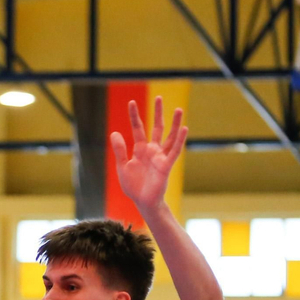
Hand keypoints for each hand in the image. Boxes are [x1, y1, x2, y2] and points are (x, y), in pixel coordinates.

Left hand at [109, 97, 185, 213]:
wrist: (142, 202)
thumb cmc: (133, 186)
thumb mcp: (122, 166)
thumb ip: (119, 150)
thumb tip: (115, 132)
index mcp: (141, 150)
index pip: (138, 128)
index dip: (134, 116)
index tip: (131, 102)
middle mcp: (152, 150)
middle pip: (157, 128)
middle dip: (158, 113)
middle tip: (160, 97)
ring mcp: (160, 157)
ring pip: (169, 137)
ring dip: (175, 124)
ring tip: (179, 109)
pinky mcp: (166, 166)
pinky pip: (174, 151)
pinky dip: (179, 140)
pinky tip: (185, 128)